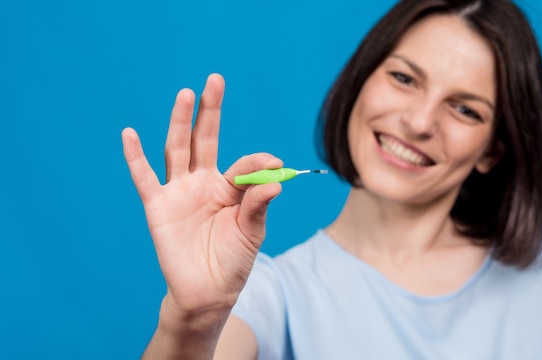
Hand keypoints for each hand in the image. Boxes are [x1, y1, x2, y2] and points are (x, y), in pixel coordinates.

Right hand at [122, 74, 281, 315]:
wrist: (208, 292)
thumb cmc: (233, 261)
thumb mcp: (252, 232)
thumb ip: (258, 204)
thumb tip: (275, 177)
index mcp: (230, 187)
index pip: (243, 162)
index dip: (258, 160)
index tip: (275, 162)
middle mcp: (203, 183)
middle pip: (205, 139)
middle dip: (209, 111)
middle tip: (215, 80)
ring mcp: (179, 192)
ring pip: (178, 149)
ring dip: (180, 122)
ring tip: (186, 94)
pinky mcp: (158, 207)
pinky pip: (145, 178)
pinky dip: (135, 157)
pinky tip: (129, 134)